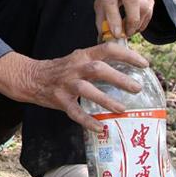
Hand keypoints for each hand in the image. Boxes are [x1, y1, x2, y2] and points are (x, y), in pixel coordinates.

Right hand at [0, 44, 149, 131]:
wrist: (30, 77)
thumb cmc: (60, 69)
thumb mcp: (78, 59)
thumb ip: (97, 61)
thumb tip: (128, 69)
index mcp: (82, 55)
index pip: (108, 49)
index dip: (127, 55)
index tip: (144, 64)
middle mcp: (75, 67)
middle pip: (98, 69)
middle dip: (119, 78)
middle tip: (137, 88)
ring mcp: (66, 84)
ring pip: (87, 90)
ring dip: (106, 100)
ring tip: (122, 110)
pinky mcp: (59, 99)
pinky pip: (74, 111)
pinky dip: (87, 120)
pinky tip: (100, 127)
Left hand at [94, 0, 155, 38]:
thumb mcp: (99, 1)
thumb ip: (101, 19)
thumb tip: (105, 37)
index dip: (113, 18)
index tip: (116, 33)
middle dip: (131, 20)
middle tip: (127, 33)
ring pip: (144, 4)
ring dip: (138, 22)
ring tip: (130, 31)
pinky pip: (151, 7)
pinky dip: (145, 20)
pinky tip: (137, 25)